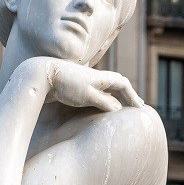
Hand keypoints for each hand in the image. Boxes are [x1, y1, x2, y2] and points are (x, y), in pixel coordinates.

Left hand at [25, 58, 145, 112]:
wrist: (43, 75)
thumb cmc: (65, 85)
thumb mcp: (87, 95)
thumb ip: (103, 102)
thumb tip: (117, 108)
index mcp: (102, 78)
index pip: (123, 84)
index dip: (132, 96)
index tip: (140, 107)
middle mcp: (96, 78)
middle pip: (118, 83)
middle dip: (128, 94)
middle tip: (137, 104)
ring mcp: (87, 82)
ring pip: (107, 88)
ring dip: (117, 96)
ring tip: (122, 106)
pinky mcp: (77, 87)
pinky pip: (97, 92)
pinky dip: (105, 98)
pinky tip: (102, 105)